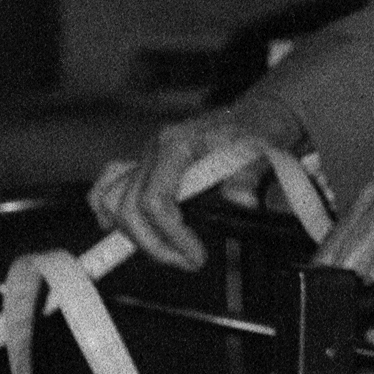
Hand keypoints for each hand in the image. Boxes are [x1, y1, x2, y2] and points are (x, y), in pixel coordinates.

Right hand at [91, 112, 326, 269]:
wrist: (257, 110)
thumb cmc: (259, 128)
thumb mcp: (263, 148)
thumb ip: (250, 174)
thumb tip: (242, 201)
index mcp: (176, 145)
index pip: (155, 201)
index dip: (170, 235)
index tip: (195, 257)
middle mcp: (154, 150)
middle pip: (129, 208)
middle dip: (155, 245)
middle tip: (188, 263)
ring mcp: (147, 156)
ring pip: (113, 201)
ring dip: (135, 234)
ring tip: (168, 252)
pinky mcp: (147, 164)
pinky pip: (110, 186)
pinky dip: (109, 210)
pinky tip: (121, 230)